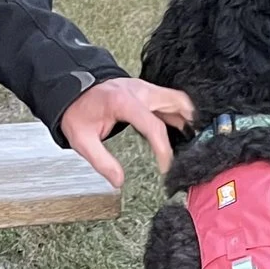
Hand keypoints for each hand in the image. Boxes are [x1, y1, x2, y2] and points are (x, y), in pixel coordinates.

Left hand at [60, 77, 193, 190]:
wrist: (70, 90)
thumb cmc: (77, 112)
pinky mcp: (145, 90)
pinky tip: (181, 128)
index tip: (166, 167)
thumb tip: (118, 180)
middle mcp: (138, 91)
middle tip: (199, 143)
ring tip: (195, 137)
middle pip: (177, 103)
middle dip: (190, 122)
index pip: (153, 126)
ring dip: (187, 116)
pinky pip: (168, 100)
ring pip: (177, 98)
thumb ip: (101, 161)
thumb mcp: (81, 140)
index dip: (163, 149)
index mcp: (122, 102)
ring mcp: (144, 88)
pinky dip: (179, 113)